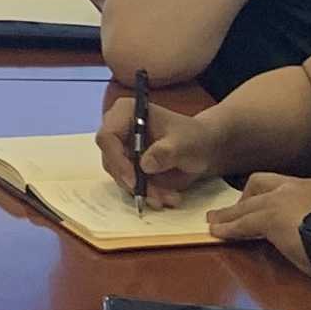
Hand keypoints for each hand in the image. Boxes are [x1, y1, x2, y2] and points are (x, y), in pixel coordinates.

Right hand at [105, 100, 222, 207]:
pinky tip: (168, 196)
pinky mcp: (129, 166)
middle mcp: (119, 130)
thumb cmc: (193, 137)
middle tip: (157, 197)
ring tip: (169, 197)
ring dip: (144, 191)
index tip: (134, 181)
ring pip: (121, 177)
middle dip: (134, 182)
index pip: (107, 136)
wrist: (203, 147)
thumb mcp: (184, 143)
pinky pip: (131, 185)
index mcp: (127, 112)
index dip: (116, 160)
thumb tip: (145, 165)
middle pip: (111, 161)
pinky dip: (148, 194)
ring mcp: (122, 149)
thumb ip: (165, 152)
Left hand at [207, 171, 310, 276]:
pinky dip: (228, 228)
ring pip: (247, 205)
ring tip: (214, 221)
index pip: (282, 183)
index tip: (258, 202)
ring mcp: (280, 200)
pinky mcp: (269, 218)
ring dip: (229, 214)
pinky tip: (218, 233)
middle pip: (259, 184)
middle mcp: (295, 186)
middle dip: (244, 197)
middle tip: (233, 211)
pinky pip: (242, 223)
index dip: (266, 192)